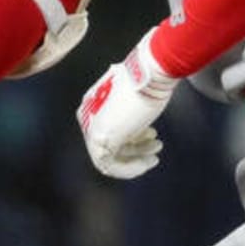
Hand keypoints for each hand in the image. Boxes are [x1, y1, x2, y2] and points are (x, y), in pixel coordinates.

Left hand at [78, 28, 180, 178]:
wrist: (147, 76)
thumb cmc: (145, 83)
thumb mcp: (134, 102)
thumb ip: (130, 117)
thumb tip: (137, 130)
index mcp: (93, 105)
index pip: (109, 129)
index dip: (132, 136)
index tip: (151, 134)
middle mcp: (89, 117)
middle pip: (110, 143)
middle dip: (136, 148)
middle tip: (155, 146)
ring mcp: (93, 129)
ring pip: (110, 157)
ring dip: (136, 159)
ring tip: (155, 154)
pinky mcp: (101, 139)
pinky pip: (111, 165)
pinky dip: (130, 168)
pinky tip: (147, 162)